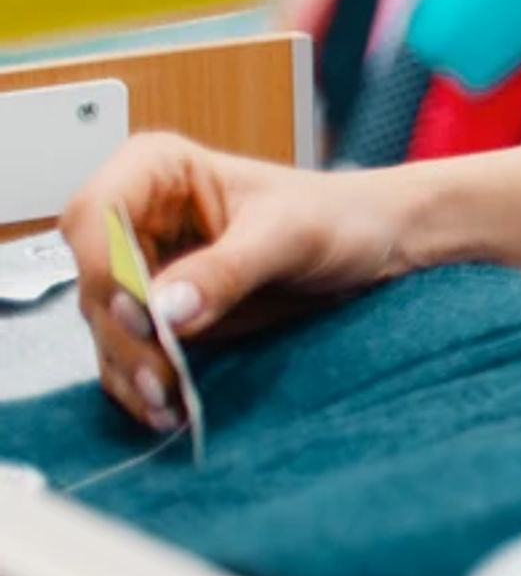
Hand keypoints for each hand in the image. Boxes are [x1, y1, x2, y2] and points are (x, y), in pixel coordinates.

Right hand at [58, 132, 408, 429]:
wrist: (372, 244)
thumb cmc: (338, 216)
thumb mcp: (291, 235)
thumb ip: (227, 270)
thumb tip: (164, 311)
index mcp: (156, 169)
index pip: (96, 216)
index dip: (107, 268)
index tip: (140, 314)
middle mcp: (135, 216)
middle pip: (93, 280)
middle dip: (123, 333)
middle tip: (161, 378)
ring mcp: (141, 268)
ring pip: (107, 325)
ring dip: (131, 369)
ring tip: (167, 403)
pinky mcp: (156, 313)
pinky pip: (129, 352)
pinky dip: (142, 382)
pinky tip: (168, 406)